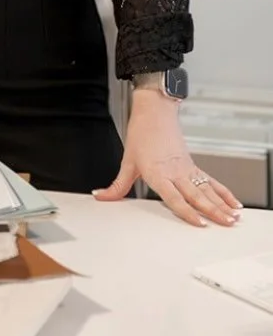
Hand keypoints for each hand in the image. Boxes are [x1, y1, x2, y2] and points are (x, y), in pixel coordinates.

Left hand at [93, 89, 241, 226]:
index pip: (175, 197)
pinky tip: (233, 202)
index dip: (187, 212)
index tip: (200, 223)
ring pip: (207, 189)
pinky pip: (210, 181)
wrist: (154, 111)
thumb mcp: (127, 161)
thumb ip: (117, 185)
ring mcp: (186, 168)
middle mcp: (175, 172)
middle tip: (226, 224)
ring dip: (221, 204)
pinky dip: (223, 192)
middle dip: (213, 211)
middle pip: (197, 195)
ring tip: (233, 218)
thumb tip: (101, 197)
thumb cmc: (141, 133)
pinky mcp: (192, 165)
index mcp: (158, 172)